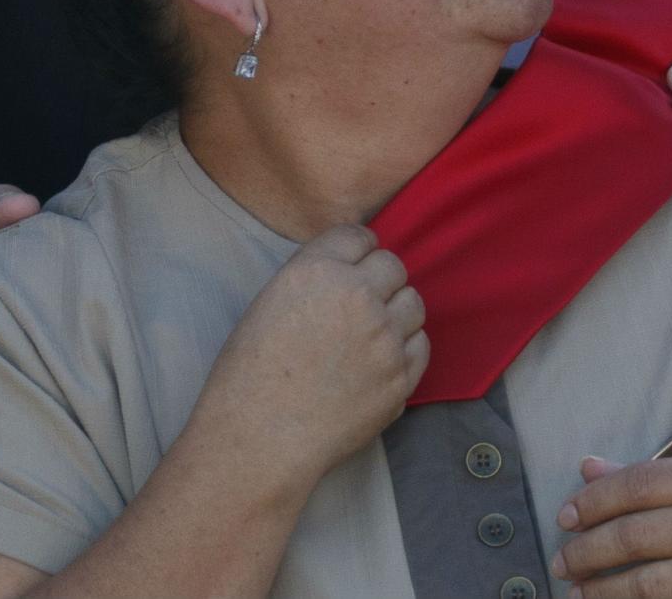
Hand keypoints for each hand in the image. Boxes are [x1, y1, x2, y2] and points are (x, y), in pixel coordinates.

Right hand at [188, 225, 428, 497]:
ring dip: (396, 310)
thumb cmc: (250, 372)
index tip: (354, 262)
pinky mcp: (402, 377)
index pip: (358, 235)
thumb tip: (345, 270)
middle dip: (379, 278)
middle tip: (361, 300)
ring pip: (413, 303)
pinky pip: (420, 344)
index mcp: (317, 271)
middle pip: (393, 265)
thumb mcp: (270, 302)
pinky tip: (381, 358)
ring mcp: (385, 338)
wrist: (262, 435)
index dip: (356, 248)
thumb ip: (312, 277)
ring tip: (373, 330)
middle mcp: (357, 296)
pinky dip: (405, 346)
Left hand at [552, 454, 671, 597]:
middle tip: (561, 561)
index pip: (638, 484)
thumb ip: (655, 475)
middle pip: (636, 535)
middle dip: (587, 551)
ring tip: (576, 591)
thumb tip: (588, 468)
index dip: (592, 501)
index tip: (564, 516)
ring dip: (603, 591)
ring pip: (649, 584)